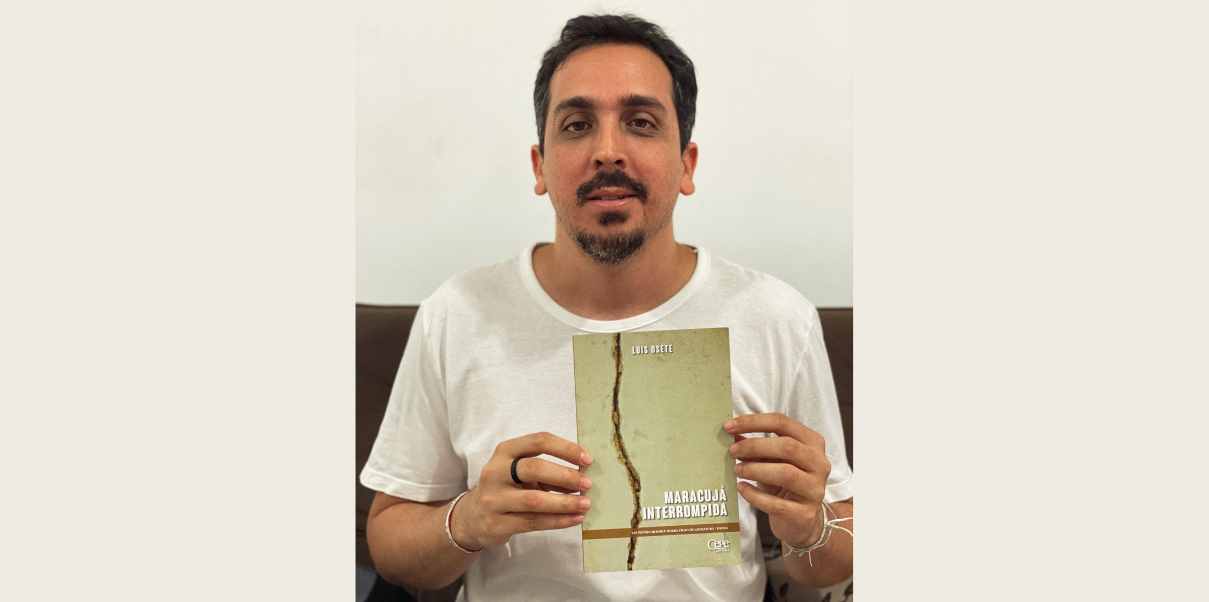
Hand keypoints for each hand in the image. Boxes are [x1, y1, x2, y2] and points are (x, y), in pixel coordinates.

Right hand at [451, 432, 594, 549]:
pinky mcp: (496, 523)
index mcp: (505, 451)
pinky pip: (533, 522)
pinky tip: (574, 519)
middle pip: (534, 469)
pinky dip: (558, 520)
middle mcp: (495, 472)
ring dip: (564, 502)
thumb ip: (546, 471)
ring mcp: (494, 499)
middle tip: (587, 484)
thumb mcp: (520, 472)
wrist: (473, 517)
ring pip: (534, 500)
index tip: (587, 459)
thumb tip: (582, 475)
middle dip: (565, 476)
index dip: (565, 448)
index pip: (538, 441)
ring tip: (586, 504)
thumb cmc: (506, 488)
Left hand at [724, 413, 830, 547]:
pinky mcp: (805, 514)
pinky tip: (741, 488)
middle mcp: (819, 463)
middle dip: (754, 446)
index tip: (729, 426)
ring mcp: (815, 489)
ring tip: (737, 470)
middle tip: (733, 451)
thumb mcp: (770, 460)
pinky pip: (777, 504)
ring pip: (786, 474)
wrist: (800, 519)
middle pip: (787, 447)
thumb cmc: (783, 482)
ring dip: (755, 470)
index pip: (782, 423)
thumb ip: (754, 446)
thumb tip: (732, 434)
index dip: (754, 422)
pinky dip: (755, 496)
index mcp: (812, 442)